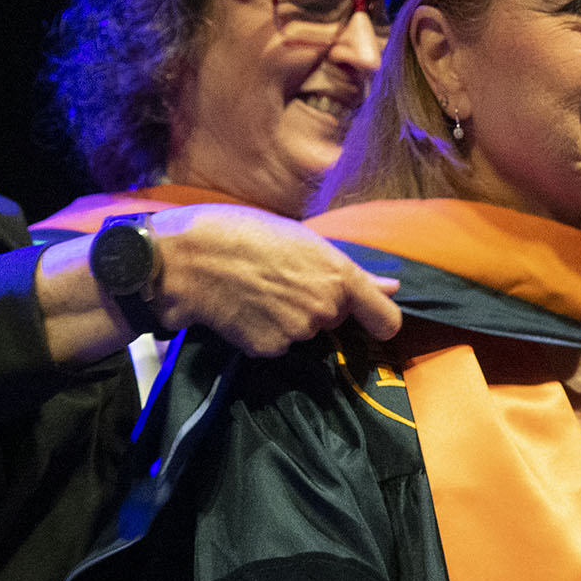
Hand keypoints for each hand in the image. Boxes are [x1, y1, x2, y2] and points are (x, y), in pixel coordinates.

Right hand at [150, 205, 400, 356]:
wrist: (187, 259)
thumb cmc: (242, 232)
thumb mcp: (303, 239)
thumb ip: (354, 272)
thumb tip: (393, 287)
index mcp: (339, 276)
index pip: (386, 320)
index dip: (380, 321)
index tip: (370, 320)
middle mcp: (324, 309)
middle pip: (335, 319)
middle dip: (318, 304)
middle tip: (283, 278)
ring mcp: (297, 333)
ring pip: (305, 331)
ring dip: (289, 316)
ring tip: (258, 288)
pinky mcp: (268, 349)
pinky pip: (277, 344)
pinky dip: (264, 330)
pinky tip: (245, 307)